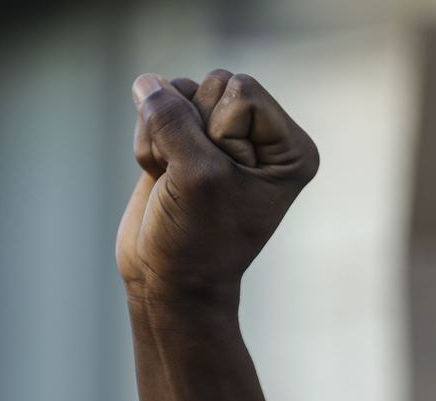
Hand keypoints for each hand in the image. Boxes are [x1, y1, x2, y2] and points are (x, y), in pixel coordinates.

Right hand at [116, 69, 318, 299]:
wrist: (167, 282)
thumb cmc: (197, 241)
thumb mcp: (195, 177)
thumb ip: (172, 120)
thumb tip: (146, 83)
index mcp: (288, 148)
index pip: (242, 90)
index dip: (216, 131)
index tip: (219, 181)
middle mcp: (260, 137)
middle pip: (212, 85)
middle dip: (188, 131)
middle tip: (193, 184)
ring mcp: (220, 137)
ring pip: (179, 93)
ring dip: (163, 138)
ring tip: (174, 181)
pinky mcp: (186, 142)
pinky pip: (157, 110)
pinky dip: (148, 144)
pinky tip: (160, 177)